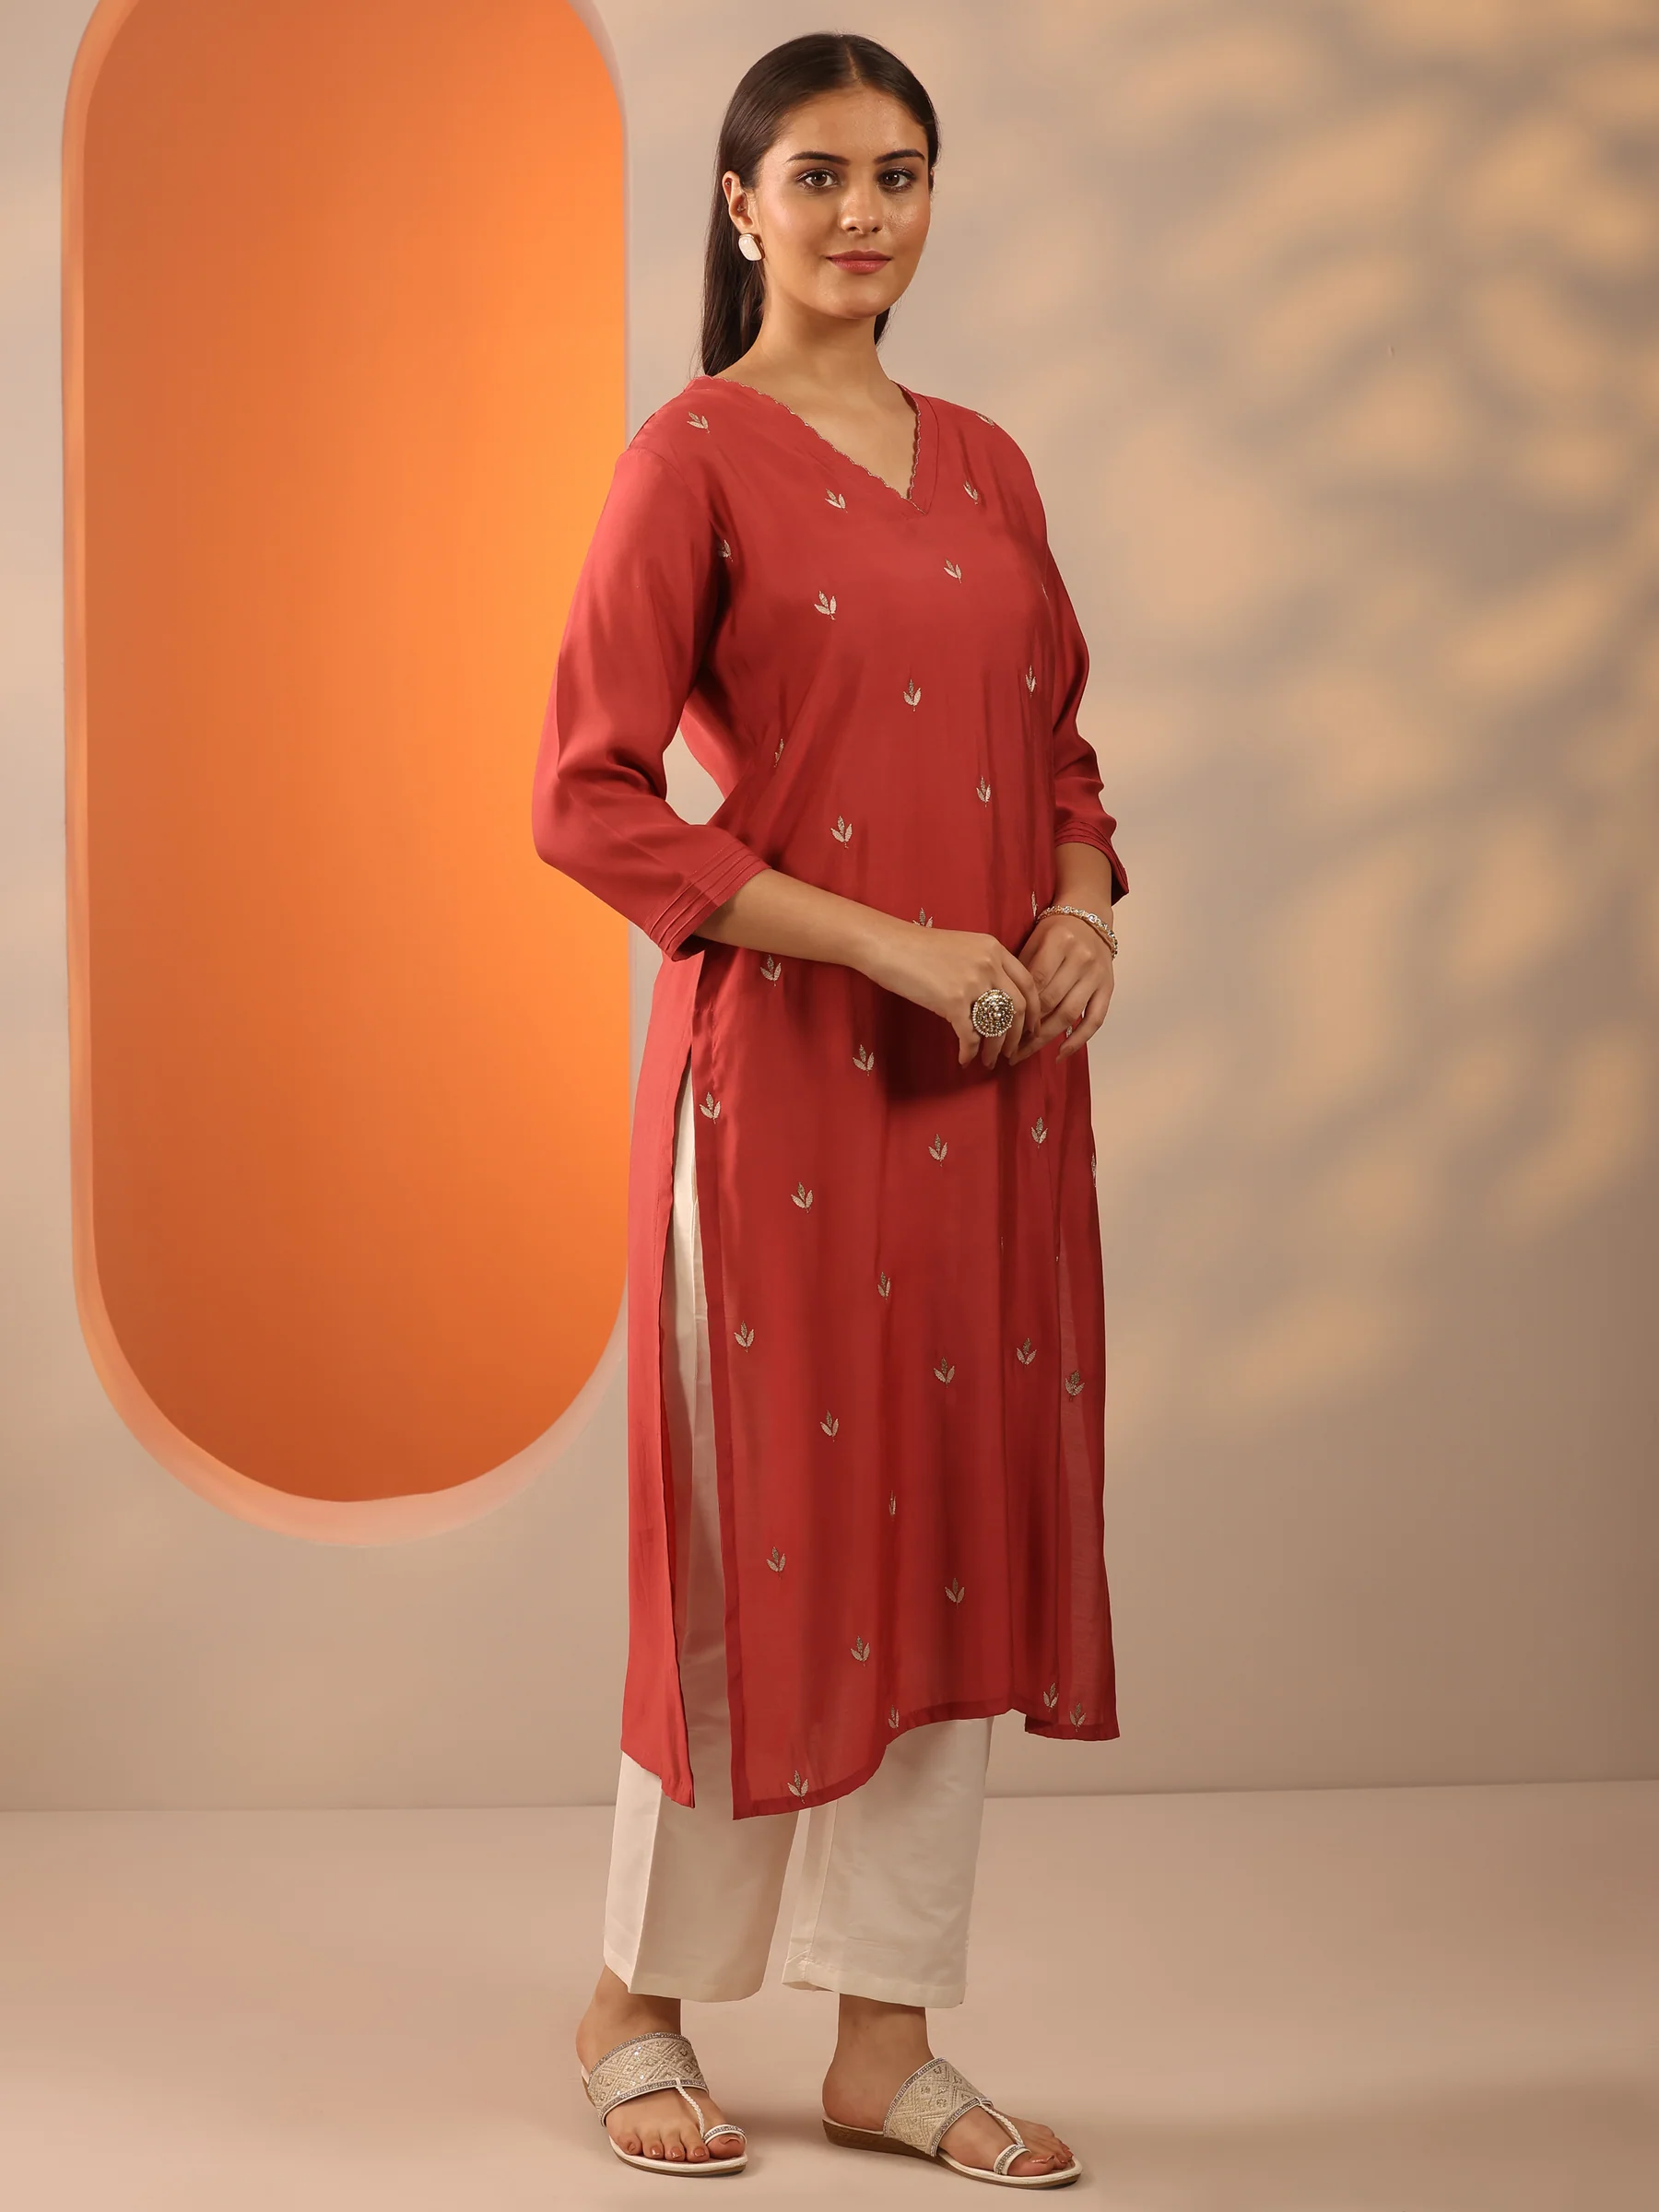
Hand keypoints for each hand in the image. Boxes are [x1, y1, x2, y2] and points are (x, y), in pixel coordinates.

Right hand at [858, 920, 1043, 1069]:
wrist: (887, 945)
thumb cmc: (918, 948)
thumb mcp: (962, 947)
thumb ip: (984, 966)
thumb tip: (996, 1000)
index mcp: (994, 949)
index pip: (1028, 983)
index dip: (1035, 1011)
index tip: (1031, 1029)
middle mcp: (989, 964)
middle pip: (1019, 1007)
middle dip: (1019, 1036)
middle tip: (1012, 1052)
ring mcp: (972, 982)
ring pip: (998, 1025)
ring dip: (995, 1048)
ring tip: (989, 1061)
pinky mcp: (952, 1000)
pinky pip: (970, 1035)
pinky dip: (969, 1051)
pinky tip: (964, 1059)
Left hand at [1005, 911, 1114, 1063]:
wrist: (1089, 916)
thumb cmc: (1055, 931)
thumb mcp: (1034, 940)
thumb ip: (1022, 969)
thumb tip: (1003, 1005)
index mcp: (1059, 943)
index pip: (1036, 982)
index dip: (1019, 1007)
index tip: (1000, 1025)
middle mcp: (1081, 959)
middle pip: (1051, 1002)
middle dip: (1027, 1029)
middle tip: (1007, 1046)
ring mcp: (1096, 975)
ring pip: (1069, 1014)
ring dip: (1046, 1038)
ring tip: (1025, 1053)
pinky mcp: (1107, 988)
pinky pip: (1095, 1020)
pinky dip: (1078, 1040)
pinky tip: (1060, 1053)